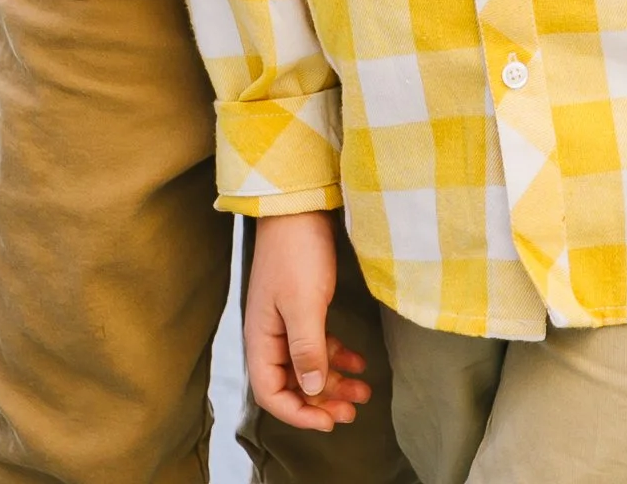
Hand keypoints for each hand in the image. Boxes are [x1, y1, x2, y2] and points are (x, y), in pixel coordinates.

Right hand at [244, 211, 370, 432]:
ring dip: (335, 382)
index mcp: (262, 340)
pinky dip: (338, 356)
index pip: (272, 394)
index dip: (299, 414)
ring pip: (310, 365)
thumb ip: (307, 350)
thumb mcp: (304, 304)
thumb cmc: (297, 252)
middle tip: (353, 412)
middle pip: (294, 384)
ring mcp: (288, 321)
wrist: (299, 204)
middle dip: (322, 402)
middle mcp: (272, 336)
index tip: (328, 422)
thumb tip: (312, 391)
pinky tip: (358, 361)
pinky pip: (320, 343)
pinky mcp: (305, 306)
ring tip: (364, 392)